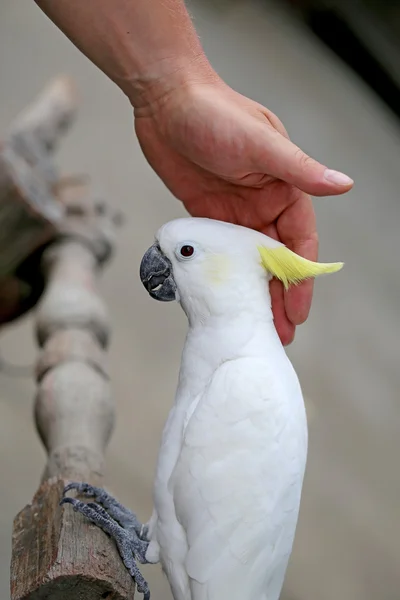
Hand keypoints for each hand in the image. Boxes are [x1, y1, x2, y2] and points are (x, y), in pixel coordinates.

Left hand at [134, 80, 352, 344]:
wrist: (165, 99)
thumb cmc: (215, 111)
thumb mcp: (261, 142)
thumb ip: (299, 170)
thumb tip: (343, 185)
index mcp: (284, 187)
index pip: (299, 242)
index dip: (301, 278)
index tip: (299, 310)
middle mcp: (263, 202)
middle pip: (275, 259)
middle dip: (278, 295)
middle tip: (278, 332)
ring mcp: (234, 211)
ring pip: (248, 261)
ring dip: (251, 291)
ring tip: (253, 324)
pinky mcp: (206, 214)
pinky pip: (219, 252)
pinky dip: (223, 274)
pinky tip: (223, 296)